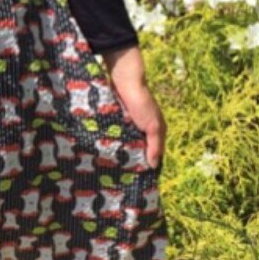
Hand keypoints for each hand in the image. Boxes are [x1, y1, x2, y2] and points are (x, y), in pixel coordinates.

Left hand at [100, 46, 166, 169]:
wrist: (124, 80)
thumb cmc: (141, 103)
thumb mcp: (153, 126)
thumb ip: (154, 145)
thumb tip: (154, 166)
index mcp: (154, 130)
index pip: (152, 152)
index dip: (147, 164)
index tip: (139, 179)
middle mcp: (141, 128)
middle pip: (137, 148)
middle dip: (131, 160)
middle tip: (121, 176)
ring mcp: (128, 123)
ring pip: (124, 143)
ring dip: (118, 152)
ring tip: (110, 168)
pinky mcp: (115, 119)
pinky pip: (113, 134)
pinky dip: (111, 142)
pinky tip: (104, 152)